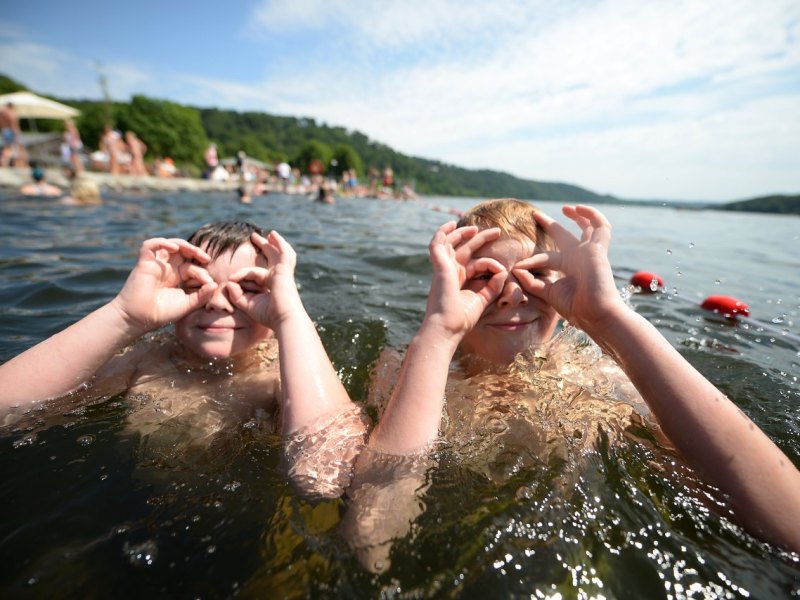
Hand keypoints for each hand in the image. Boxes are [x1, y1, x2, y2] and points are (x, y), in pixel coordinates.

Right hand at [112, 238, 216, 330]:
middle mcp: (167, 269)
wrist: (139, 319)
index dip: (202, 272)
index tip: (209, 282)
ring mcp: (156, 265)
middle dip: (195, 252)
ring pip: (169, 245)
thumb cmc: (162, 314)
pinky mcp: (144, 263)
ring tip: (194, 250)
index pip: (192, 267)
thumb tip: (214, 284)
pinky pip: (150, 245)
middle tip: (207, 259)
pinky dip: (162, 242)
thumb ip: (202, 296)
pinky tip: (174, 248)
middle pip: (182, 252)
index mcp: (177, 277)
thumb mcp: (187, 305)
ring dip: (183, 244)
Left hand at [227, 231, 299, 327]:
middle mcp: (279, 277)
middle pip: (271, 258)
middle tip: (254, 237)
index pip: (254, 273)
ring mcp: (283, 272)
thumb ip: (237, 295)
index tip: (230, 279)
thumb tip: (228, 282)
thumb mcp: (248, 304)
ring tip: (270, 233)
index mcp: (272, 285)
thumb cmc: (269, 316)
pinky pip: (283, 252)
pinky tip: (273, 235)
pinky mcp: (285, 270)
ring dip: (275, 242)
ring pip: (280, 253)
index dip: (240, 275)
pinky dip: (279, 243)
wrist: (285, 318)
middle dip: (263, 247)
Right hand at [423, 222, 506, 339]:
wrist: (447, 327)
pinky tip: (451, 225)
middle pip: (464, 249)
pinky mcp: (440, 266)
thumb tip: (503, 271)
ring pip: (450, 243)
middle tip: (497, 231)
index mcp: (459, 281)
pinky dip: (442, 233)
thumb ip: (493, 286)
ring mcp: (444, 268)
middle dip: (479, 239)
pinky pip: (437, 244)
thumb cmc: (462, 319)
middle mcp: (451, 272)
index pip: (476, 264)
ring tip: (476, 227)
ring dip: (462, 233)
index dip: (491, 264)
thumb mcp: (483, 300)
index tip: (502, 271)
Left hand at [512, 205, 623, 332]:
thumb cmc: (575, 307)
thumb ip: (532, 282)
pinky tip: (578, 209)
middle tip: (536, 215)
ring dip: (578, 215)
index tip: (517, 266)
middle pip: (565, 236)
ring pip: (589, 227)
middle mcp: (579, 258)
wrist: (595, 313)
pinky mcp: (598, 248)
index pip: (547, 256)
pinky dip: (592, 214)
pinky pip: (601, 226)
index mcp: (568, 269)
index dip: (532, 259)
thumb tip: (516, 269)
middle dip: (551, 225)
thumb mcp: (548, 292)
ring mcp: (590, 252)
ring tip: (566, 208)